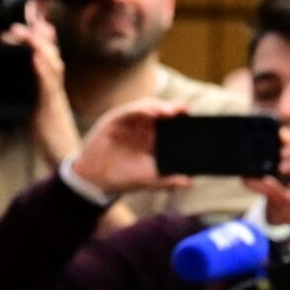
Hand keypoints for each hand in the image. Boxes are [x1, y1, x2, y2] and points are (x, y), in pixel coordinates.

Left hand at [11, 1, 76, 163]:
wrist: (65, 159)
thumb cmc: (50, 138)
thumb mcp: (34, 114)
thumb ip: (28, 98)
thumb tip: (14, 87)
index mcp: (49, 89)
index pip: (44, 58)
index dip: (35, 42)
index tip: (19, 30)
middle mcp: (54, 88)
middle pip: (49, 55)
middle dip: (33, 38)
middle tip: (15, 28)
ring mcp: (55, 96)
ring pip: (51, 64)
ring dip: (37, 46)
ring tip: (24, 34)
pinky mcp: (53, 106)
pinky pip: (49, 84)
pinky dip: (43, 69)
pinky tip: (35, 57)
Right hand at [68, 99, 188, 196]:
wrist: (97, 181)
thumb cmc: (125, 178)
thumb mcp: (151, 180)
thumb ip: (170, 180)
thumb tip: (189, 182)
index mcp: (154, 138)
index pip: (170, 124)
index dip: (181, 119)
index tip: (192, 117)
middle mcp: (143, 127)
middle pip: (161, 112)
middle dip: (174, 109)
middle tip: (184, 111)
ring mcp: (130, 122)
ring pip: (148, 108)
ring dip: (160, 107)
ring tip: (169, 112)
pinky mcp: (116, 120)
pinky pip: (130, 110)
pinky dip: (141, 109)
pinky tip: (151, 113)